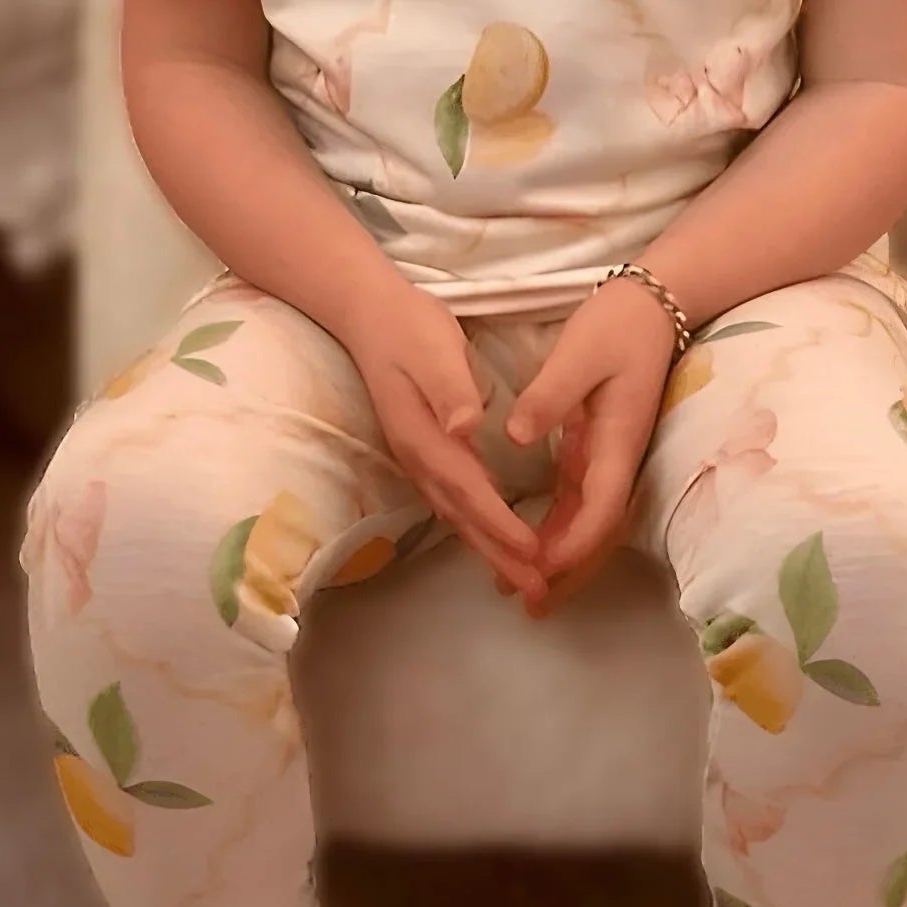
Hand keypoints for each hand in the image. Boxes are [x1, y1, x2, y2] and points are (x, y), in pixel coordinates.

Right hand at [338, 276, 552, 609]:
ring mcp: (417, 459)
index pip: (468, 490)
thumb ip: (451, 389)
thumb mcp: (433, 348)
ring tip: (523, 580)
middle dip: (499, 556)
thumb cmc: (409, 327)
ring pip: (457, 516)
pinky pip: (453, 502)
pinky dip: (477, 528)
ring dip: (489, 550)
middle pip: (462, 518)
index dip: (500, 523)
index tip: (532, 551)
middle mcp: (417, 459)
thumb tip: (465, 427)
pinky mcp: (423, 453)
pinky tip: (494, 539)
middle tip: (537, 591)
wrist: (369, 315)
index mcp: (423, 437)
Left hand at [495, 275, 678, 615]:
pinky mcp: (598, 449)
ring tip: (525, 594)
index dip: (574, 542)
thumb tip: (518, 435)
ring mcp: (610, 457)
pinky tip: (533, 548)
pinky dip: (560, 530)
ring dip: (562, 559)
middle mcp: (618, 459)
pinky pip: (581, 503)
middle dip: (568, 571)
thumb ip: (550, 395)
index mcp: (617, 440)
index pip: (600, 506)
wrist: (652, 304)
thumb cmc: (616, 326)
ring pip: (590, 523)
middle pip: (599, 531)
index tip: (541, 566)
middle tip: (531, 606)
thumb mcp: (579, 354)